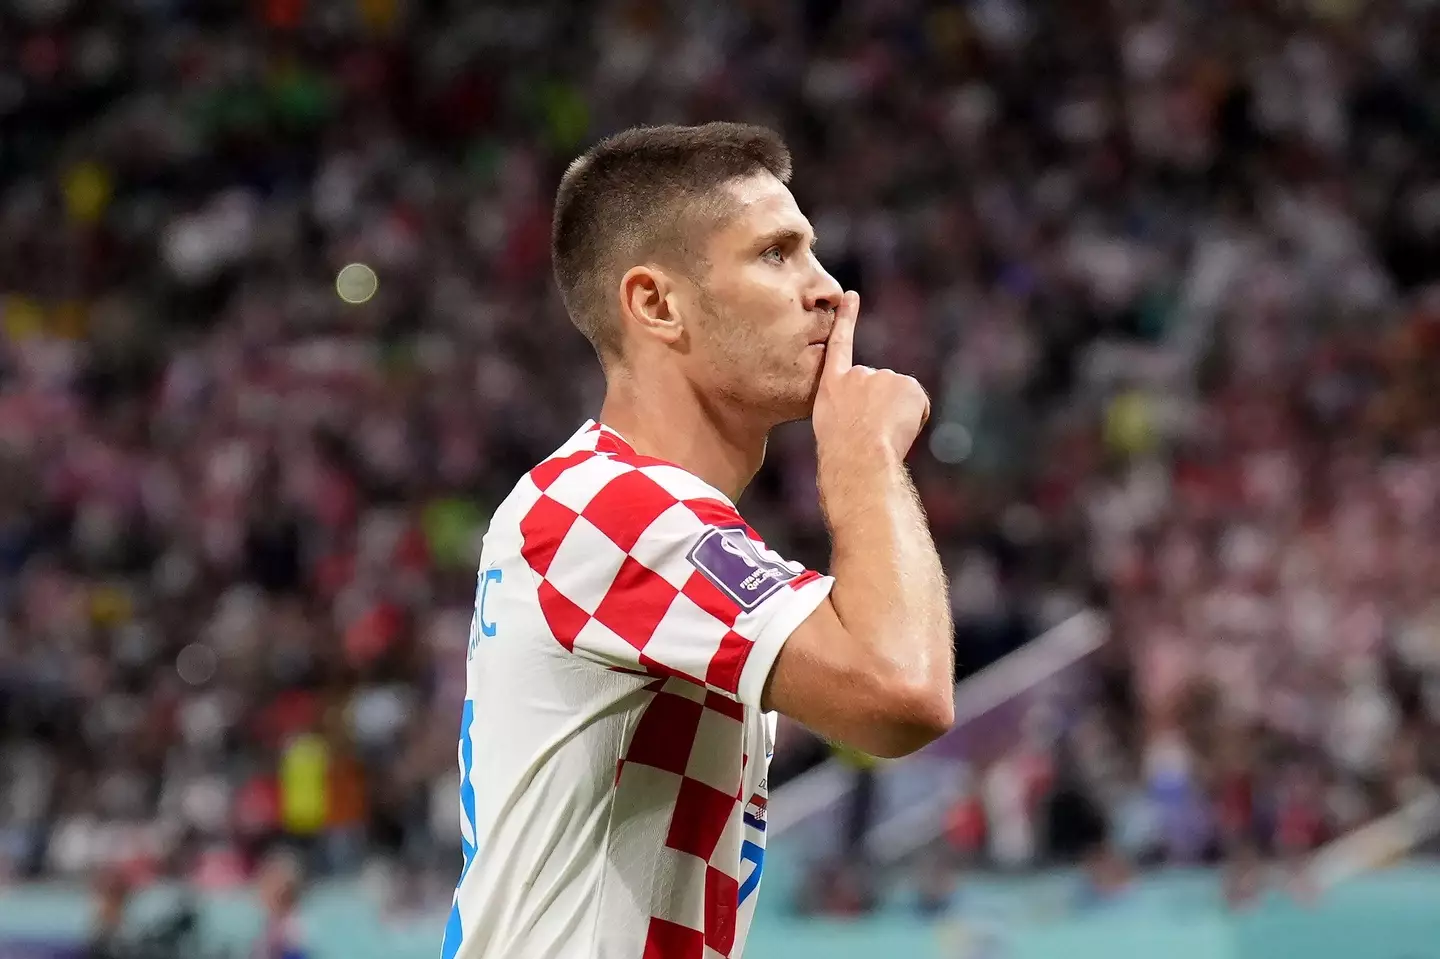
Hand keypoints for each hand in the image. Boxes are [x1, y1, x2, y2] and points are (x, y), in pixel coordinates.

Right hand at [812, 291, 930, 464]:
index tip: (852, 296)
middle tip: (870, 433)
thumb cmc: (841, 451)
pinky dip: (914, 418)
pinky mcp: (907, 385)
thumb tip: (872, 415)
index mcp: (833, 384)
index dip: (846, 320)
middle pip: (880, 390)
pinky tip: (898, 429)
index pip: (839, 345)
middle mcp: (859, 374)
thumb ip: (849, 408)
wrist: (856, 454)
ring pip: (900, 399)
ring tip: (882, 434)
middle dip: (881, 409)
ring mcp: (884, 376)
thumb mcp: (832, 425)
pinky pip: (917, 405)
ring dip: (896, 416)